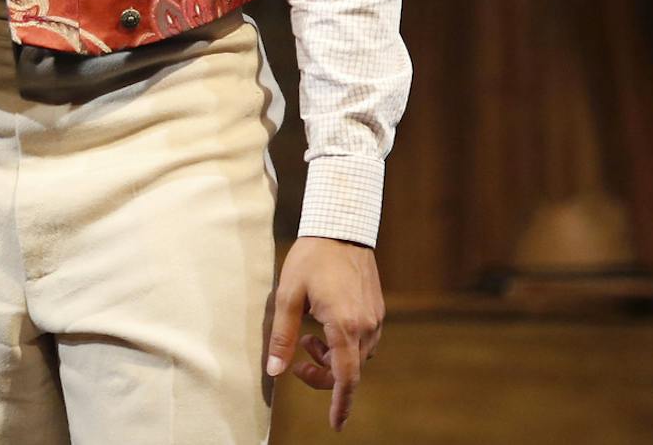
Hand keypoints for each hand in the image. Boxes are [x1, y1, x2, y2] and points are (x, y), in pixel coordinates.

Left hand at [267, 236, 384, 431]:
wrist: (341, 228)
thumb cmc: (310, 259)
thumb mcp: (287, 295)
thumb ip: (281, 335)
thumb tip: (275, 370)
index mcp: (344, 325)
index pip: (346, 376)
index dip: (340, 403)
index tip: (335, 424)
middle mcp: (366, 326)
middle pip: (348, 369)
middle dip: (322, 374)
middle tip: (297, 362)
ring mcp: (375, 318)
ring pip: (356, 356)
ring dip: (332, 358)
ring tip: (307, 338)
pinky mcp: (377, 310)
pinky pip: (363, 341)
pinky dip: (344, 345)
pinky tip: (324, 326)